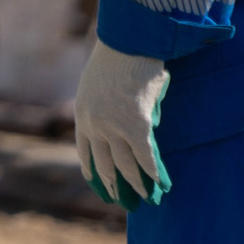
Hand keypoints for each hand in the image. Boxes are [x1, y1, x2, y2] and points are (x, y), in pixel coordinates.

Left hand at [73, 38, 169, 210]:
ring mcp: (114, 127)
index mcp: (82, 115)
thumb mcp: (96, 86)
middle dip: (113, 183)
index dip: (91, 169)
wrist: (126, 45)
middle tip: (121, 198)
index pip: (84, 150)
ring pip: (125, 165)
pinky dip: (154, 172)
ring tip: (146, 197)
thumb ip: (102, 108)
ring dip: (136, 184)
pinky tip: (161, 184)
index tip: (96, 181)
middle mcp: (94, 125)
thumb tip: (118, 124)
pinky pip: (146, 156)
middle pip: (104, 163)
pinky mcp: (136, 126)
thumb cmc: (115, 60)